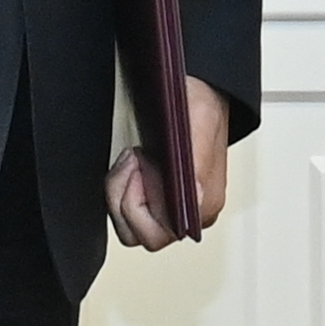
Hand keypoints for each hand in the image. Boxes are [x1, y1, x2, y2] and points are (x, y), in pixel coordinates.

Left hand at [108, 75, 235, 246]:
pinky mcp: (158, 198)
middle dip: (124, 198)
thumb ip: (195, 163)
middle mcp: (189, 213)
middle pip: (139, 234)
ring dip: (120, 191)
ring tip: (133, 159)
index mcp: (204, 204)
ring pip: (129, 225)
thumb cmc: (201, 103)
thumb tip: (195, 196)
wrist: (201, 90)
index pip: (158, 234)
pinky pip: (129, 210)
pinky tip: (132, 163)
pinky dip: (121, 188)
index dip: (137, 206)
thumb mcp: (199, 120)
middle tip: (133, 162)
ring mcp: (173, 207)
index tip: (141, 168)